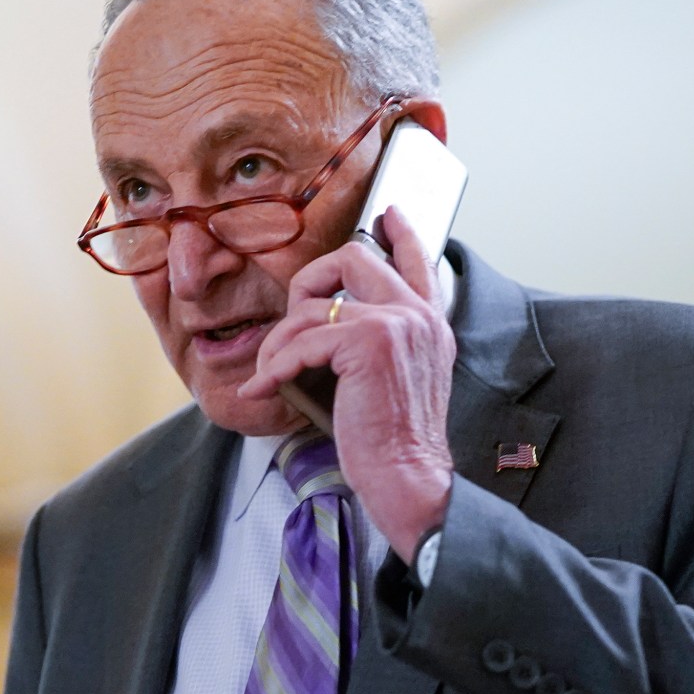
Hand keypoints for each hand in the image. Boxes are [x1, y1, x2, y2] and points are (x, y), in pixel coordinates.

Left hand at [244, 207, 455, 559]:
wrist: (409, 479)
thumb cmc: (395, 446)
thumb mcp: (396, 383)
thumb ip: (378, 348)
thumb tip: (325, 332)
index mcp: (429, 325)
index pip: (418, 261)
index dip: (401, 232)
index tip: (388, 214)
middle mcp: (418, 316)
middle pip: (354, 258)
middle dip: (307, 282)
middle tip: (291, 321)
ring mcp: (397, 323)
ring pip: (313, 307)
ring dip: (279, 343)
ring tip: (269, 374)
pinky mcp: (369, 342)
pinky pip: (301, 341)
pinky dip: (274, 367)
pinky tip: (264, 389)